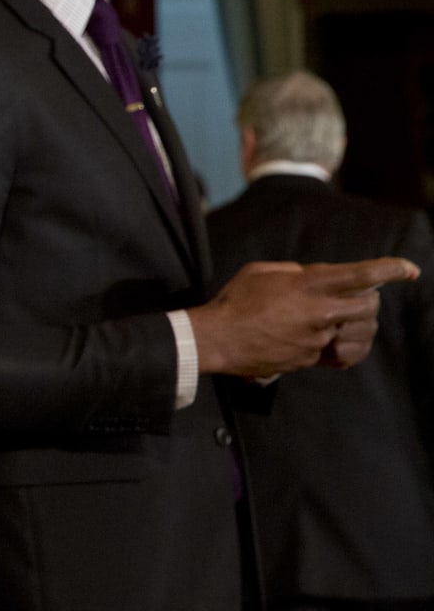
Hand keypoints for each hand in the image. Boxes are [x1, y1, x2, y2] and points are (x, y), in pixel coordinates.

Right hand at [188, 256, 419, 377]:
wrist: (219, 339)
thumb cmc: (235, 301)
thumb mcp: (260, 271)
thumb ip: (293, 272)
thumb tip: (311, 277)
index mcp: (308, 285)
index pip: (362, 275)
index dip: (391, 269)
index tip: (410, 269)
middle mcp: (320, 312)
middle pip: (368, 306)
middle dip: (367, 300)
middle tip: (355, 297)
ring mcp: (318, 338)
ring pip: (357, 330)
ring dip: (353, 323)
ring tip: (334, 319)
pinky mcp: (312, 359)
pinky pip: (338, 351)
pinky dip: (337, 343)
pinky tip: (327, 339)